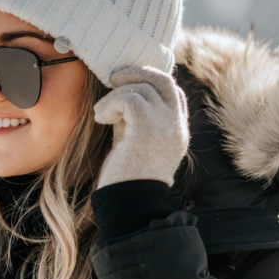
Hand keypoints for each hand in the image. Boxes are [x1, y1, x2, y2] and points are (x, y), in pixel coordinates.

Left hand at [94, 66, 189, 188]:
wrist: (129, 204)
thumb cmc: (125, 179)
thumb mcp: (134, 143)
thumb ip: (134, 120)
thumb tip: (121, 95)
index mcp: (177, 132)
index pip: (174, 92)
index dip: (151, 81)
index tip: (127, 85)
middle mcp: (176, 126)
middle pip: (163, 81)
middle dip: (137, 74)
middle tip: (113, 79)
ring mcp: (165, 126)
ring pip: (142, 88)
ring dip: (115, 95)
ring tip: (102, 114)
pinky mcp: (147, 128)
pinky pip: (128, 98)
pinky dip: (110, 104)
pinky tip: (101, 118)